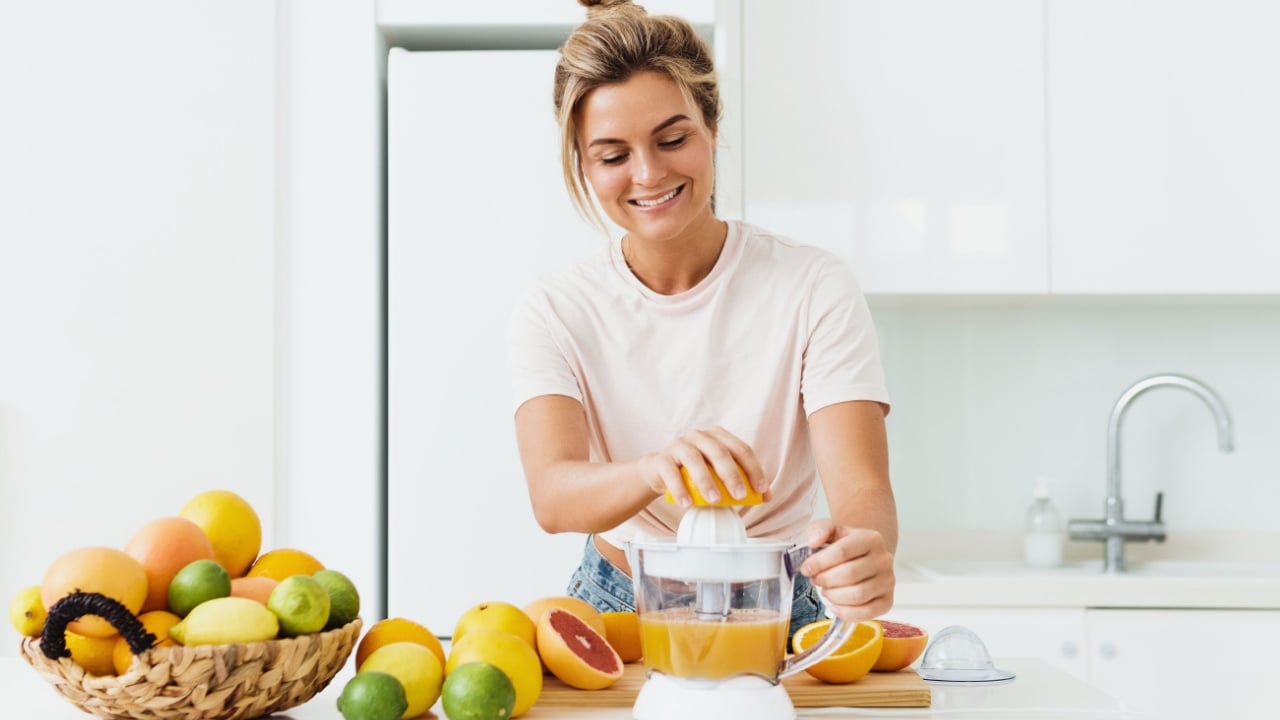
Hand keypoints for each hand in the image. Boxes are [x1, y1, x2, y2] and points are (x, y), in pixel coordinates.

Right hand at [635, 427, 766, 506]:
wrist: (659, 473)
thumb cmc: (694, 473)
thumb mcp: (718, 475)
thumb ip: (739, 482)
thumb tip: (765, 496)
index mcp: (717, 436)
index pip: (740, 449)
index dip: (753, 468)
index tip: (760, 489)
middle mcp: (698, 436)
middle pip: (718, 451)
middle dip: (732, 474)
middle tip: (740, 496)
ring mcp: (678, 445)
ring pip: (694, 459)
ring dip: (706, 481)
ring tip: (714, 501)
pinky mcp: (661, 458)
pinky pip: (670, 472)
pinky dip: (679, 489)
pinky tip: (687, 503)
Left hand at [799, 519, 894, 621]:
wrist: (865, 557)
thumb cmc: (846, 546)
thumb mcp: (832, 531)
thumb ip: (819, 529)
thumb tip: (813, 541)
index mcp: (871, 539)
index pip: (842, 551)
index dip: (819, 562)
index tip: (806, 568)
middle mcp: (884, 560)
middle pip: (849, 574)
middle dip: (825, 580)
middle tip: (815, 580)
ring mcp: (888, 581)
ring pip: (857, 595)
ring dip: (833, 596)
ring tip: (825, 591)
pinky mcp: (887, 601)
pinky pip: (866, 613)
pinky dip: (846, 612)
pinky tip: (835, 605)